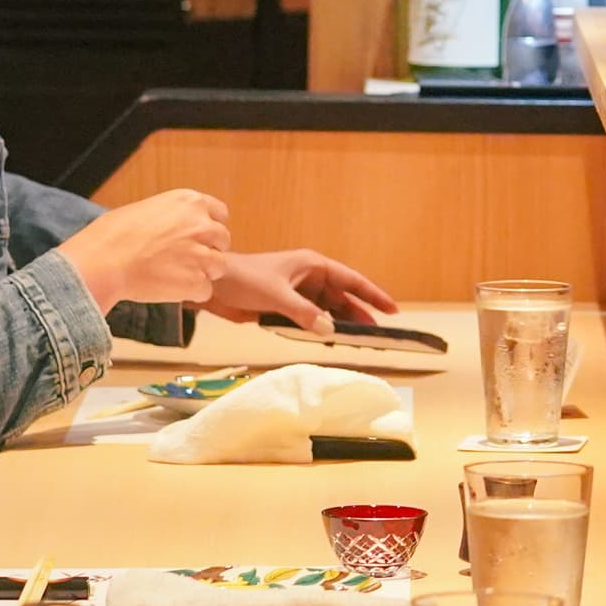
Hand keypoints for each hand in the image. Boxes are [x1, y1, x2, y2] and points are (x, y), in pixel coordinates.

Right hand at [56, 188, 231, 307]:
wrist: (102, 262)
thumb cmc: (112, 235)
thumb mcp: (146, 209)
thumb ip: (171, 217)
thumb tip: (174, 228)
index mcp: (190, 202)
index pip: (220, 214)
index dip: (209, 228)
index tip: (198, 238)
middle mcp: (201, 225)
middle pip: (223, 241)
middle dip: (207, 251)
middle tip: (182, 260)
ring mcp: (202, 254)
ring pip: (219, 267)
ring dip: (201, 273)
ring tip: (173, 275)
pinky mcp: (196, 282)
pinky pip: (205, 291)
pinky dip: (190, 293)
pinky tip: (168, 288)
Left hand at [204, 248, 400, 329]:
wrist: (213, 286)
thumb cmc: (244, 279)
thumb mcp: (277, 295)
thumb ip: (304, 314)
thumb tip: (330, 331)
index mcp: (312, 265)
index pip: (351, 280)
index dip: (372, 294)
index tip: (392, 308)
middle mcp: (309, 277)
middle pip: (342, 298)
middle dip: (358, 314)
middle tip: (376, 334)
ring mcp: (298, 293)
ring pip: (328, 310)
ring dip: (339, 323)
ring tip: (356, 340)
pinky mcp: (286, 307)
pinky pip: (311, 319)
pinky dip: (320, 329)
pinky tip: (328, 340)